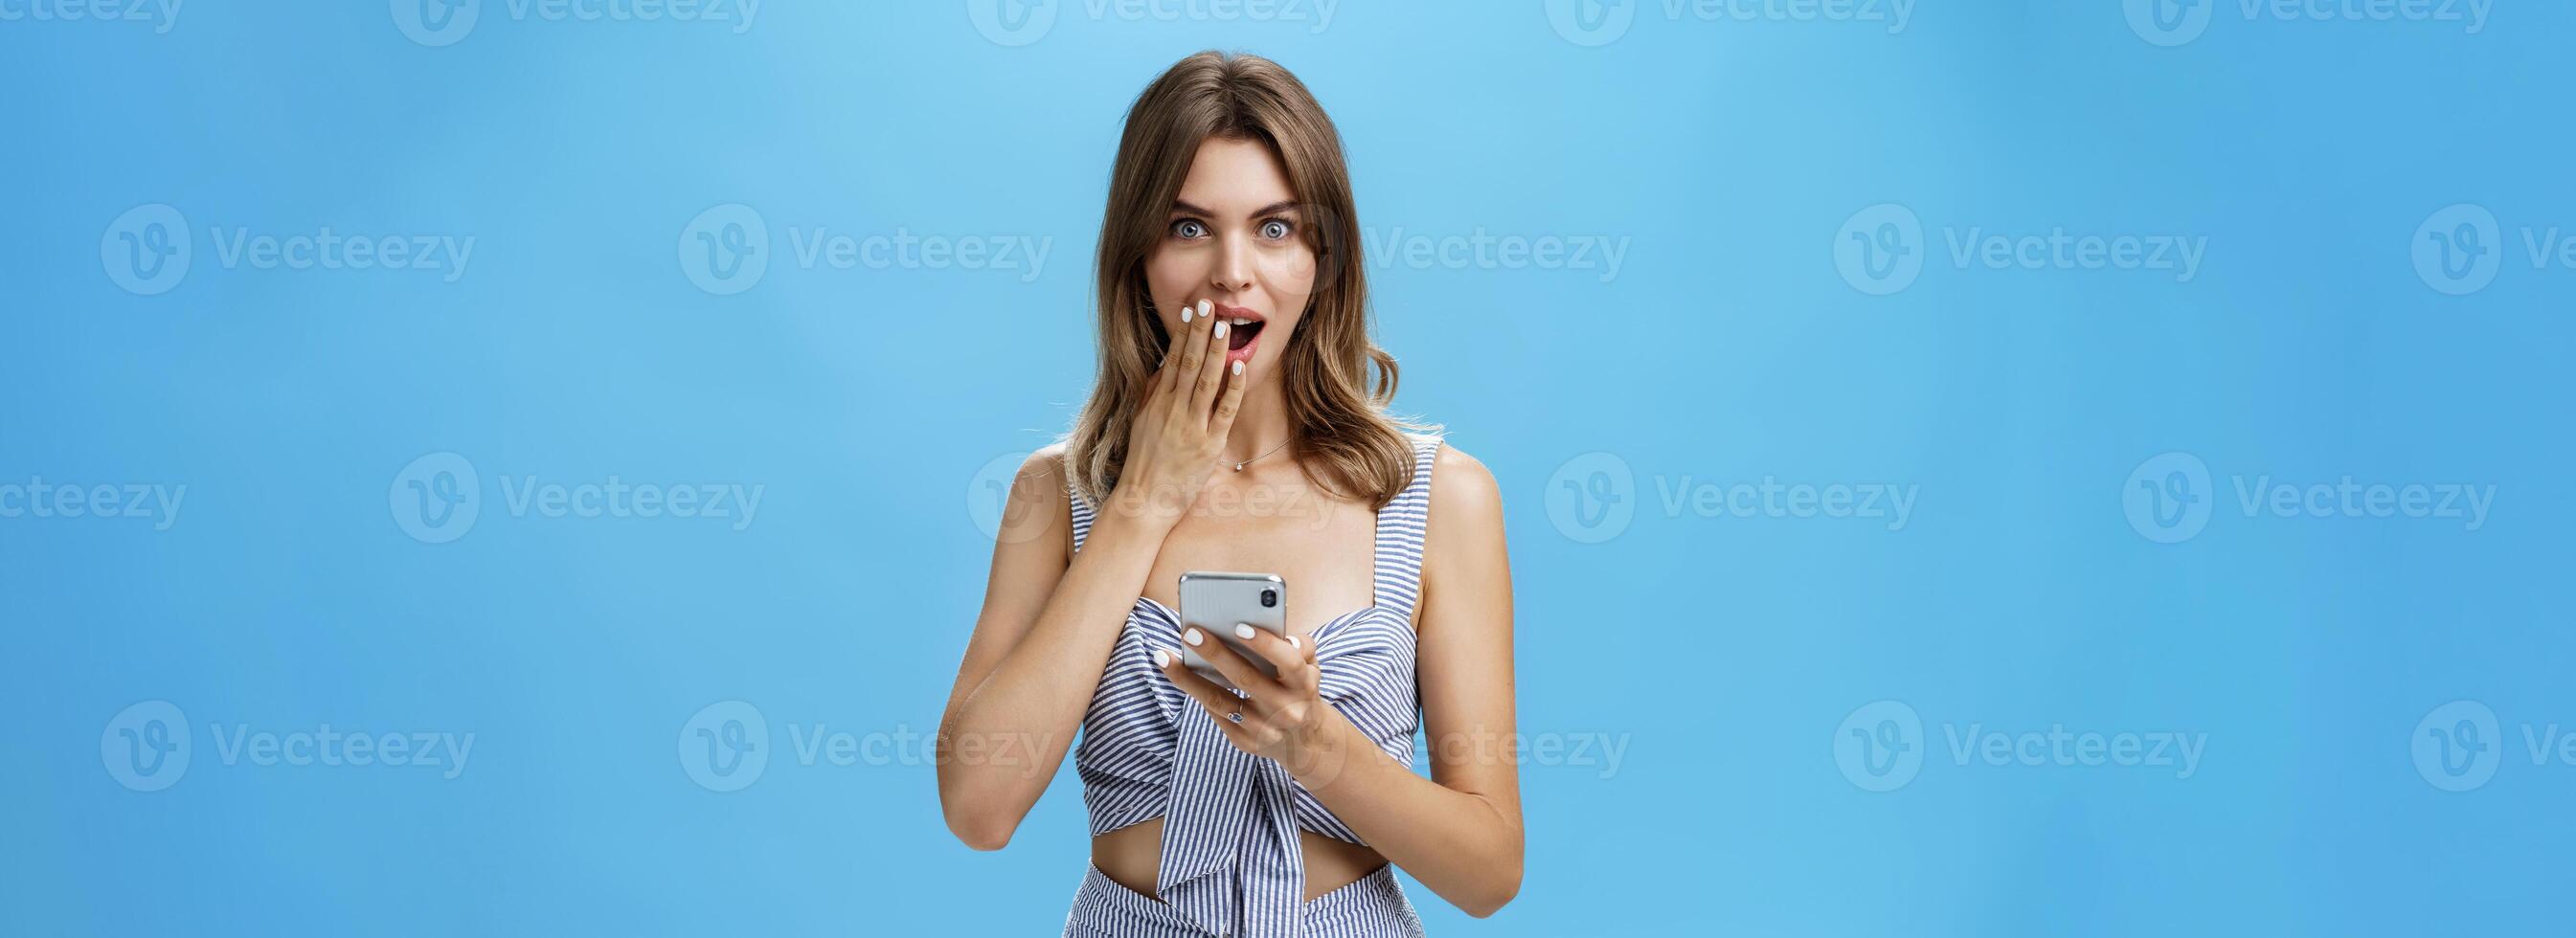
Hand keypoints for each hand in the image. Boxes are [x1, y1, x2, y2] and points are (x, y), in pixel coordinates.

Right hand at [1105, 298, 1249, 528]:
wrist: (1142, 501)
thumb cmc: (1144, 463)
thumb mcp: (1142, 422)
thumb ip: (1154, 393)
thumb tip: (1166, 364)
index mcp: (1157, 403)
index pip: (1172, 360)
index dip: (1184, 334)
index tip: (1192, 311)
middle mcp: (1173, 410)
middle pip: (1188, 363)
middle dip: (1200, 332)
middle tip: (1210, 304)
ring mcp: (1190, 427)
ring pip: (1205, 382)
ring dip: (1216, 352)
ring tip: (1225, 326)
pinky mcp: (1208, 445)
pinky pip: (1222, 412)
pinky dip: (1231, 389)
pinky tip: (1238, 367)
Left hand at [1154, 624, 1350, 787]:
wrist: (1305, 741)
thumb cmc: (1299, 689)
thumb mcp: (1311, 666)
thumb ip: (1301, 645)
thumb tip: (1277, 631)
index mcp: (1304, 684)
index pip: (1288, 662)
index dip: (1265, 644)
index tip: (1239, 625)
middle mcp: (1286, 710)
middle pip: (1246, 679)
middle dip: (1215, 653)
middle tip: (1189, 632)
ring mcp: (1264, 729)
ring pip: (1219, 700)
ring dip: (1187, 678)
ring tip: (1163, 656)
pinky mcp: (1245, 742)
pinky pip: (1215, 713)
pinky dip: (1196, 692)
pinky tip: (1178, 674)